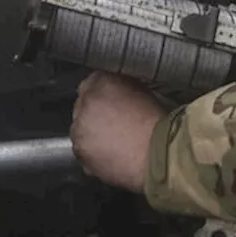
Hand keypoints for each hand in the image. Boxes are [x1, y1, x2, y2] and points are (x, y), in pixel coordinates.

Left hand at [69, 72, 166, 191]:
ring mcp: (79, 132)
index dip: (104, 91)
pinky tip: (112, 154)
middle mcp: (83, 105)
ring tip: (114, 140)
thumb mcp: (142, 90)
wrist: (156, 153)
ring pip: (80, 130)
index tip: (112, 99)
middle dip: (95, 112)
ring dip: (92, 133)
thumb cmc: (155, 120)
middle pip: (83, 106)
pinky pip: (84, 151)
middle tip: (114, 121)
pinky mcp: (80, 155)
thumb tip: (118, 91)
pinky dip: (94, 152)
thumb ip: (122, 85)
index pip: (93, 81)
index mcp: (100, 83)